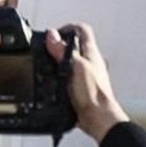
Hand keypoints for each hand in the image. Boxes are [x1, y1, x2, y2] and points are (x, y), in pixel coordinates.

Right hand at [45, 23, 128, 142]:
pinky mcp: (80, 87)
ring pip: (70, 61)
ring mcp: (85, 75)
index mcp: (91, 53)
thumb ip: (63, 51)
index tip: (54, 34)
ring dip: (58, 60)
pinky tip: (53, 81)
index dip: (68, 28)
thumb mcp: (75, 67)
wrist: (98, 118)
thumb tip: (52, 36)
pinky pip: (67, 76)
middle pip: (75, 45)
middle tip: (47, 49)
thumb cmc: (94, 94)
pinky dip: (59, 76)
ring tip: (48, 64)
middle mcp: (90, 62)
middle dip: (59, 45)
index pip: (82, 30)